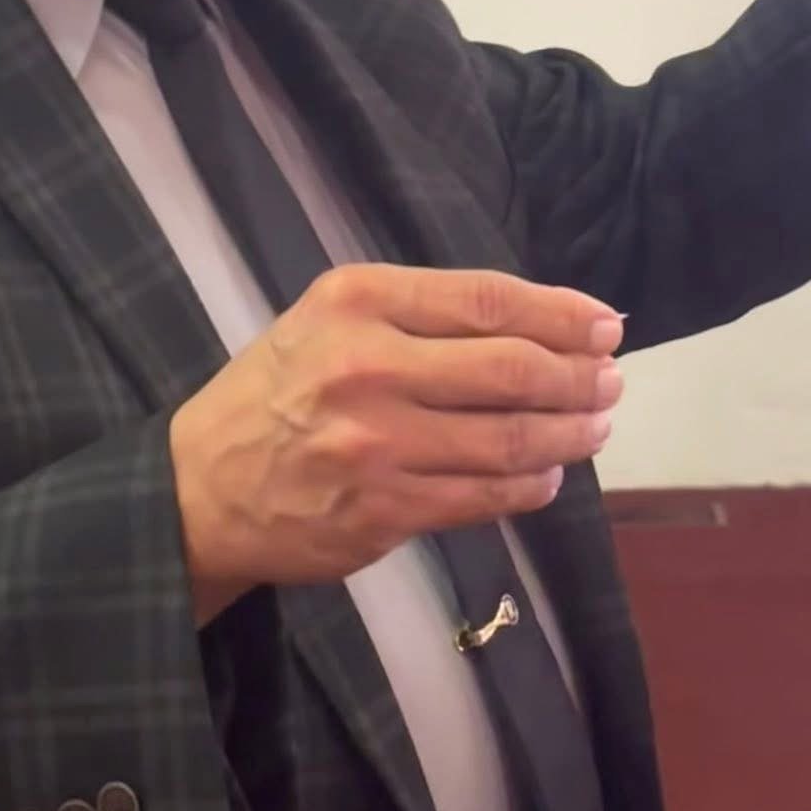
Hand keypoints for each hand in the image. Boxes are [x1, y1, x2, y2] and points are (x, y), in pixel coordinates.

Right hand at [169, 264, 623, 621]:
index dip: (561, 314)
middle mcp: (367, 366)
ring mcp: (377, 444)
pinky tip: (549, 475)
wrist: (198, 489)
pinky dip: (531, 486)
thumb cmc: (277, 393)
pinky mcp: (383, 510)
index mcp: (356, 301)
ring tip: (595, 426)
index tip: (605, 326)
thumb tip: (540, 323)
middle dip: (579, 376)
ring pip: (508, 438)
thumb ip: (420, 315)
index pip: (487, 299)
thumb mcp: (327, 321)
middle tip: (612, 380)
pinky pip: (484, 497)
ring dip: (569, 433)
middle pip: (511, 368)